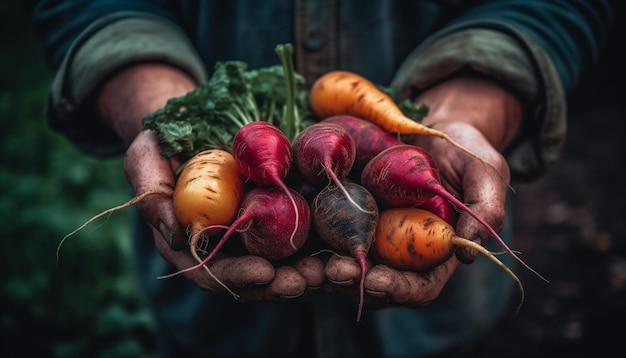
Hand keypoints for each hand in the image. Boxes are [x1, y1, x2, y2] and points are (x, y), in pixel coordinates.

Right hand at [99, 63, 324, 301]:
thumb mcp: (144, 162)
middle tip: (310, 279)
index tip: (266, 273)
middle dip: (283, 282)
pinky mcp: (275, 214)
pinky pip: (300, 232)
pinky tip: (342, 240)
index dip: (239, 277)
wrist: (187, 126)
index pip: (214, 274)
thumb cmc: (159, 145)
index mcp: (191, 246)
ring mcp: (252, 233)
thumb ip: (155, 200)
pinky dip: (320, 240)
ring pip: (283, 262)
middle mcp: (224, 247)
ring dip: (309, 270)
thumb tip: (178, 237)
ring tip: (332, 269)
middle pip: (256, 278)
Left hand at [324, 75, 521, 308]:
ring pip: (347, 264)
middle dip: (353, 283)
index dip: (398, 290)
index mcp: (436, 254)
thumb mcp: (485, 172)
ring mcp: (372, 235)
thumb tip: (467, 254)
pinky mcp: (348, 215)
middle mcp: (401, 253)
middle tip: (332, 272)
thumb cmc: (465, 151)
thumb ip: (485, 209)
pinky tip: (294, 235)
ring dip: (326, 269)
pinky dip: (312, 239)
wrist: (432, 128)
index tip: (375, 281)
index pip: (419, 287)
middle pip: (376, 282)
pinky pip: (329, 232)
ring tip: (308, 265)